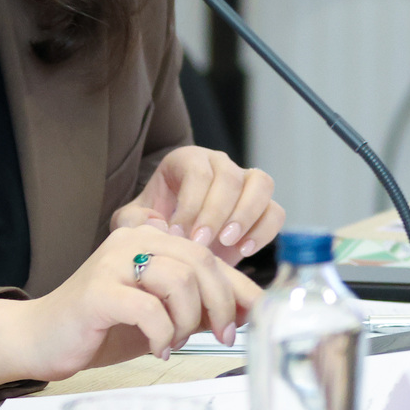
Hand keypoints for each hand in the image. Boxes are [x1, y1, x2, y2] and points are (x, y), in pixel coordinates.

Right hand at [0, 225, 261, 393]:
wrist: (41, 337)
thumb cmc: (102, 325)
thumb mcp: (160, 311)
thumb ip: (196, 304)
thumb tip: (247, 310)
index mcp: (147, 238)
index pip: (208, 254)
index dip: (238, 287)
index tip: (251, 317)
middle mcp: (130, 241)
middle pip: (199, 262)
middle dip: (220, 305)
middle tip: (220, 336)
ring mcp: (111, 264)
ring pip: (179, 281)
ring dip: (188, 321)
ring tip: (175, 341)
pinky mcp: (98, 292)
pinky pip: (150, 311)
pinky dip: (162, 336)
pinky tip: (156, 349)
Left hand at [111, 146, 284, 265]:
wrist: (178, 242)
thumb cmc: (155, 224)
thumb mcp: (133, 221)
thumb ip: (134, 220)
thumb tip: (158, 222)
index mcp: (187, 159)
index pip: (197, 173)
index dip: (191, 204)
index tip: (179, 235)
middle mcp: (220, 164)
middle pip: (229, 177)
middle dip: (216, 212)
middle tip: (202, 242)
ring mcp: (246, 183)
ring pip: (261, 184)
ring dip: (246, 215)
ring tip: (227, 243)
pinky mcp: (264, 207)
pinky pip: (275, 211)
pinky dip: (264, 231)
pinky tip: (243, 250)